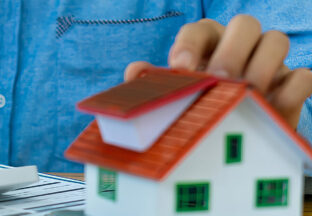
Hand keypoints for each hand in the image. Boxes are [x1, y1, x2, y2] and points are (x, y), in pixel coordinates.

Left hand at [125, 15, 311, 127]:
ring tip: (247, 94)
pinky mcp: (292, 84)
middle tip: (220, 79)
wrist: (233, 134)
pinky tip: (270, 107)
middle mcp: (240, 45)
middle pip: (245, 24)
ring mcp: (269, 62)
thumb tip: (136, 73)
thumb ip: (156, 84)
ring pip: (276, 41)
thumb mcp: (175, 98)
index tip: (182, 67)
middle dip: (231, 50)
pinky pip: (303, 75)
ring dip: (262, 65)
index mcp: (207, 44)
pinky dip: (290, 89)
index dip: (191, 43)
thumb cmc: (198, 107)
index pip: (200, 29)